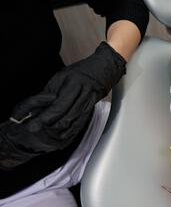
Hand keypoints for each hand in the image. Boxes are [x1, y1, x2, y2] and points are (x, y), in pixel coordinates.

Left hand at [0, 42, 125, 166]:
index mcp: (74, 84)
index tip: (31, 122)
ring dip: (58, 131)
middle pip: (65, 117)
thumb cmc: (81, 71)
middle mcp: (82, 95)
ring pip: (73, 123)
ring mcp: (89, 104)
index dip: (44, 116)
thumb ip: (49, 92)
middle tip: (33, 128)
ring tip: (44, 134)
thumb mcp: (61, 77)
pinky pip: (80, 124)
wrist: (104, 69)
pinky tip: (61, 136)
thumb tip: (34, 107)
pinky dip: (69, 132)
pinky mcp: (91, 110)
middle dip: (47, 125)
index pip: (58, 106)